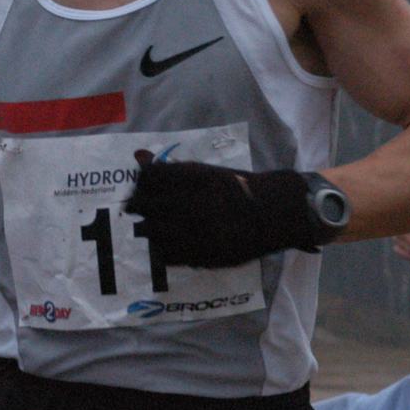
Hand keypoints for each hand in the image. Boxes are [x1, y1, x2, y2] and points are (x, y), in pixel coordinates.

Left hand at [124, 160, 322, 269]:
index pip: (147, 178)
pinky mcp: (200, 254)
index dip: (140, 184)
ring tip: (158, 226)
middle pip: (143, 205)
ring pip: (150, 232)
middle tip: (140, 209)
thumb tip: (138, 154)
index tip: (142, 188)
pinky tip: (171, 242)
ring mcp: (194, 231)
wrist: (271, 213)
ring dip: (149, 229)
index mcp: (193, 178)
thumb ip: (170, 168)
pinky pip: (165, 254)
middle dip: (138, 206)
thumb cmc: (236, 187)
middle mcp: (190, 203)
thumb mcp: (205, 171)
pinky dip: (162, 249)